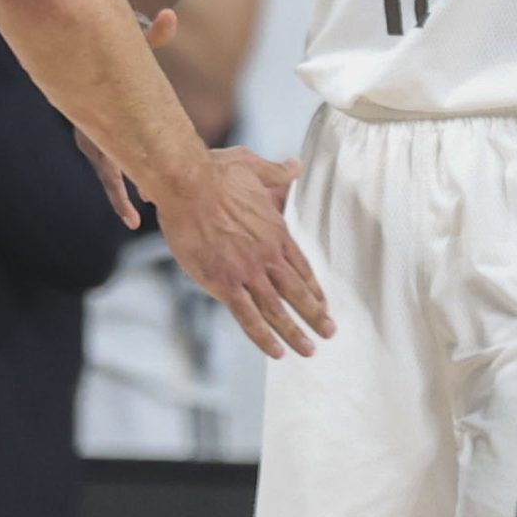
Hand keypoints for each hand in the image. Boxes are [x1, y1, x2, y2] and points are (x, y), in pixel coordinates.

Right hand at [77, 8, 177, 227]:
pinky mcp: (99, 121)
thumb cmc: (112, 32)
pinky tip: (143, 182)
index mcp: (92, 112)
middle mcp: (89, 122)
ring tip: (144, 206)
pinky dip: (124, 166)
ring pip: (108, 162)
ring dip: (125, 182)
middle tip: (138, 216)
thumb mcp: (132, 32)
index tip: (133, 211)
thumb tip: (170, 18)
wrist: (89, 30)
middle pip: (105, 167)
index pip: (102, 158)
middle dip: (121, 192)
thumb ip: (152, 30)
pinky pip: (109, 151)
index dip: (117, 187)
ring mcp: (93, 124)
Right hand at [153, 147, 333, 359]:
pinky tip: (276, 351)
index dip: (313, 287)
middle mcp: (267, 254)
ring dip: (296, 332)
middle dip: (315, 314)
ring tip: (309, 350)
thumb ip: (276, 172)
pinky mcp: (224, 282)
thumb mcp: (252, 166)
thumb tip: (296, 165)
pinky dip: (264, 337)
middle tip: (329, 333)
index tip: (322, 302)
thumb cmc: (215, 172)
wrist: (187, 183)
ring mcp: (247, 271)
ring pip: (277, 310)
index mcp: (275, 230)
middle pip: (297, 291)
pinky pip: (248, 317)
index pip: (301, 266)